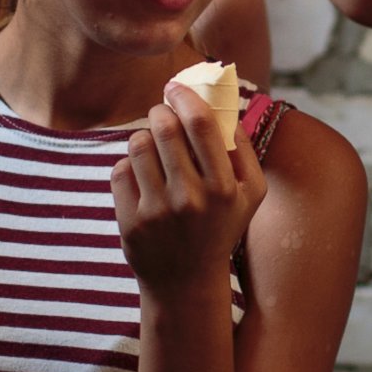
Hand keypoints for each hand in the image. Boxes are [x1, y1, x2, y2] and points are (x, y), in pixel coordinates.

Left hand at [110, 83, 265, 293]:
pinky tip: (141, 177)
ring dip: (143, 137)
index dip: (184, 96)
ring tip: (152, 147)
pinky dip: (128, 166)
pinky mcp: (130, 222)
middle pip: (165, 128)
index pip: (200, 124)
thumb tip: (225, 106)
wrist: (187, 283)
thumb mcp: (250, 196)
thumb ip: (244, 150)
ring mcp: (157, 212)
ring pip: (138, 145)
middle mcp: (191, 199)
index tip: (175, 87)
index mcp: (224, 188)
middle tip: (161, 114)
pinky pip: (120, 170)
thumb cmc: (221, 229)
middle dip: (160, 112)